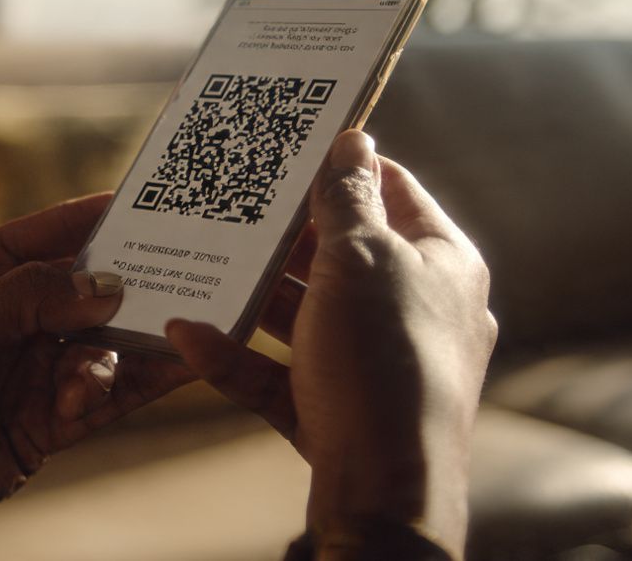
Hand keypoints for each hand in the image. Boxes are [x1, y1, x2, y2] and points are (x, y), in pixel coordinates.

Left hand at [0, 194, 192, 559]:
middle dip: (135, 287)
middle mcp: (5, 321)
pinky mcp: (37, 428)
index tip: (167, 206)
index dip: (105, 218)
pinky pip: (98, 399)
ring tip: (131, 360)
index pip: (51, 234)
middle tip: (191, 283)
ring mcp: (23, 375)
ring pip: (100, 347)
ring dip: (120, 352)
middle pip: (89, 291)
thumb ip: (26, 302)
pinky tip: (139, 382)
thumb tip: (107, 282)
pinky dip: (122, 389)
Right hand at [167, 131, 495, 557]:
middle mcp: (418, 311)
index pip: (394, 190)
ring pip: (308, 315)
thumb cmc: (384, 361)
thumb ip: (347, 198)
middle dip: (283, 234)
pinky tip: (188, 335)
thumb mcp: (362, 258)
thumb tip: (351, 139)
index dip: (342, 164)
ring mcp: (378, 365)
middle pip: (345, 254)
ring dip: (254, 293)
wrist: (385, 492)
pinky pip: (282, 374)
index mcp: (443, 263)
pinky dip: (238, 356)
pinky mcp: (339, 412)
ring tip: (200, 264)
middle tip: (230, 205)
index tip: (287, 149)